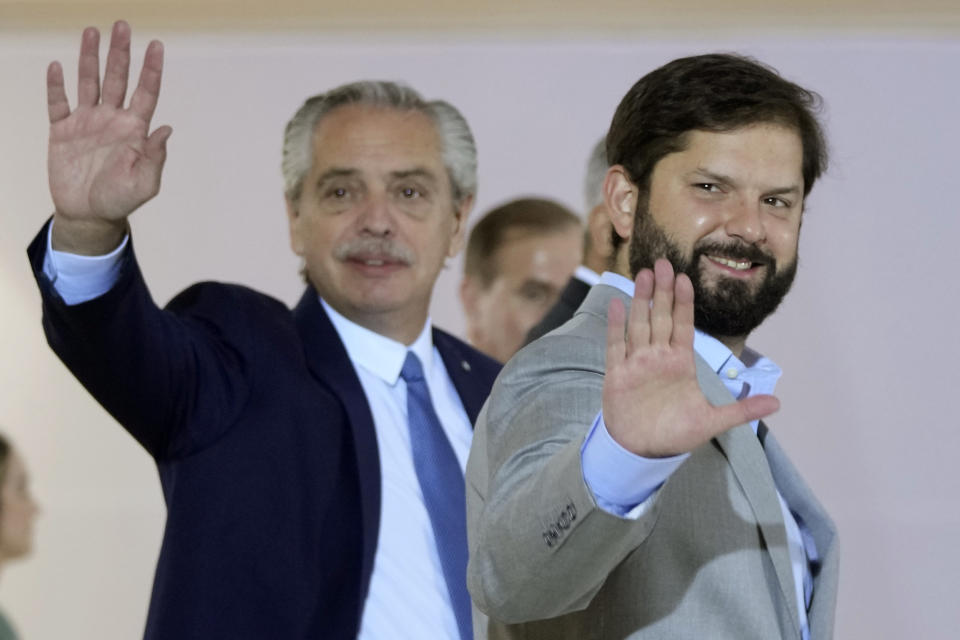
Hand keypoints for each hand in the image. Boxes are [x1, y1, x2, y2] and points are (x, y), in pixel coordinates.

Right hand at [47, 20, 171, 253]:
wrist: (88, 215)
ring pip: (89, 83)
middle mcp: (112, 120)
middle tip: (122, 26)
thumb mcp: (144, 184)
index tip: (156, 45)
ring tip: (91, 31)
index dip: (151, 70)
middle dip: (120, 53)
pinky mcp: (62, 131)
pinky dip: (56, 86)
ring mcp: (87, 123)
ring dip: (90, 58)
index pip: (146, 93)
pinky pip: (57, 103)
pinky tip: (57, 67)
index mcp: (134, 130)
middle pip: (117, 79)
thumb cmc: (120, 201)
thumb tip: (166, 129)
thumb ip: (154, 157)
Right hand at [602, 259, 778, 457]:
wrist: (642, 451)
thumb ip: (742, 410)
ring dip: (641, 300)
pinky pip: (617, 345)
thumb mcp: (712, 422)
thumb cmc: (675, 435)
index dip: (684, 302)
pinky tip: (617, 304)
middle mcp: (658, 357)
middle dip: (662, 291)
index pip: (683, 325)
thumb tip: (778, 403)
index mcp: (680, 363)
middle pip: (660, 317)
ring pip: (639, 324)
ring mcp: (637, 363)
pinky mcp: (618, 374)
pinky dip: (616, 325)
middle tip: (663, 262)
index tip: (685, 278)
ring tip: (644, 274)